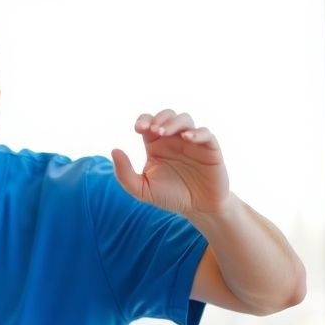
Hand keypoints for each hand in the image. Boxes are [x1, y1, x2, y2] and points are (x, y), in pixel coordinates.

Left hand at [110, 109, 231, 215]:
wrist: (197, 209)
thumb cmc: (169, 197)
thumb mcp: (142, 190)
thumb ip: (124, 174)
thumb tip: (114, 150)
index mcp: (156, 144)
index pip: (149, 122)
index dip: (144, 120)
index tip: (139, 129)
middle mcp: (174, 139)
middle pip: (167, 115)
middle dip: (159, 118)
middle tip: (153, 130)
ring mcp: (192, 142)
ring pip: (185, 119)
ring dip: (174, 122)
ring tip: (165, 132)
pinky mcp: (210, 149)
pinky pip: (205, 134)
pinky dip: (197, 133)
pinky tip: (187, 138)